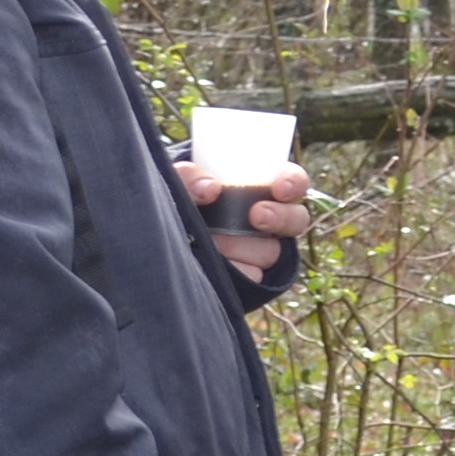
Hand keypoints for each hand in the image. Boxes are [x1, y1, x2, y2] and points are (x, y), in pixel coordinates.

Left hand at [178, 159, 309, 287]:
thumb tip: (210, 188)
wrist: (159, 246)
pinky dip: (235, 269)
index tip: (280, 188)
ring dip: (242, 245)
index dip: (292, 183)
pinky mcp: (250, 279)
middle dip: (280, 217)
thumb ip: (189, 176)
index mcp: (259, 190)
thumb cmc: (177, 202)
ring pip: (271, 250)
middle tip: (257, 216)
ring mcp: (261, 252)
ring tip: (212, 243)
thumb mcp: (178, 183)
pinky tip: (215, 265)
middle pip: (295, 219)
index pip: (292, 183)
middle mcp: (268, 221)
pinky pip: (254, 276)